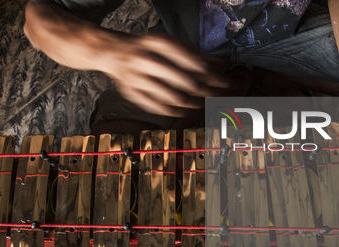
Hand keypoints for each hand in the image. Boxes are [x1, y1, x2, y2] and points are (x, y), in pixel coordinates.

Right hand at [104, 33, 228, 116]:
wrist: (114, 53)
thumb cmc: (148, 49)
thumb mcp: (170, 44)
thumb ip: (194, 54)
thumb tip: (221, 66)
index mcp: (157, 42)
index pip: (191, 60)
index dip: (210, 73)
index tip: (223, 80)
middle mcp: (145, 58)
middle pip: (184, 80)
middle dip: (204, 90)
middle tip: (215, 94)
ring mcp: (136, 77)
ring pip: (172, 96)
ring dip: (191, 103)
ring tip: (200, 103)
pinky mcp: (131, 92)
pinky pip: (157, 107)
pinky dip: (173, 111)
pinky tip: (183, 110)